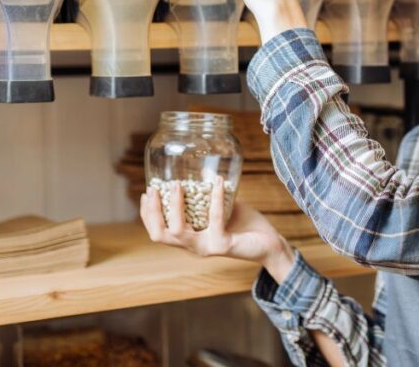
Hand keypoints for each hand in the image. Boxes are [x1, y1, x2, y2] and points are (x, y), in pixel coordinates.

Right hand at [140, 176, 296, 281]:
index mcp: (190, 239)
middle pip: (160, 235)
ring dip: (174, 206)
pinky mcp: (222, 245)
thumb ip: (211, 195)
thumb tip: (204, 171)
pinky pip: (214, 219)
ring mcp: (206, 248)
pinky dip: (214, 197)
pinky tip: (217, 181)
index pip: (158, 232)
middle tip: (154, 189)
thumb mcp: (224, 207)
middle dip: (152, 212)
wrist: (270, 245)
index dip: (148, 215)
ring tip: (177, 185)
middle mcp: (193, 247)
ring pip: (178, 232)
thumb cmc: (246, 226)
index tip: (147, 193)